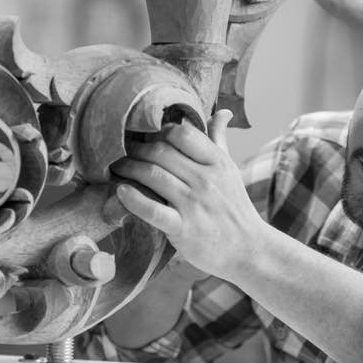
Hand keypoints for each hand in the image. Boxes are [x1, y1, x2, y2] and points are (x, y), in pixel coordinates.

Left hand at [111, 110, 264, 279]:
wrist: (248, 249)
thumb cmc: (234, 208)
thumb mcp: (230, 171)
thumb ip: (220, 141)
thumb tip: (223, 112)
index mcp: (217, 161)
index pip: (182, 133)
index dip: (157, 131)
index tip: (144, 136)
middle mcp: (206, 179)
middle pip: (161, 152)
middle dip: (135, 149)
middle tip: (119, 151)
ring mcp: (194, 204)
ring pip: (152, 175)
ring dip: (128, 169)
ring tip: (115, 168)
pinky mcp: (183, 228)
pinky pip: (152, 210)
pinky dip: (133, 199)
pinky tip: (120, 191)